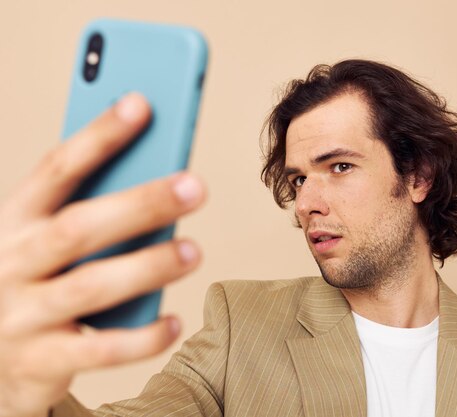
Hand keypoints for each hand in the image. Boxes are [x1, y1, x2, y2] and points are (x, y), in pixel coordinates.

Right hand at [0, 93, 205, 416]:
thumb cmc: (28, 281)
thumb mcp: (40, 240)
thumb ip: (86, 211)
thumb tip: (156, 179)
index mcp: (13, 222)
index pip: (56, 169)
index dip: (100, 135)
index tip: (142, 104)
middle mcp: (11, 264)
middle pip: (79, 227)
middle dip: (139, 204)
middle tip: (194, 186)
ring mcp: (22, 315)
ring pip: (91, 286)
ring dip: (148, 267)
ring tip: (193, 251)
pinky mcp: (40, 361)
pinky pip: (98, 351)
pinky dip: (141, 338)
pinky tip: (174, 322)